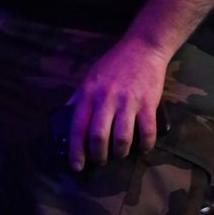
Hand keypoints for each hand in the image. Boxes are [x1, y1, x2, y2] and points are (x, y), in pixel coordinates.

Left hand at [66, 36, 168, 170]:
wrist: (142, 48)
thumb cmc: (114, 64)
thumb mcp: (90, 76)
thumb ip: (79, 96)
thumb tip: (65, 116)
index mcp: (89, 92)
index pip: (78, 126)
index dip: (76, 150)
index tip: (76, 166)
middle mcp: (106, 98)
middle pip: (98, 136)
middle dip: (98, 156)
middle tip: (100, 161)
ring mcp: (128, 101)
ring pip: (122, 138)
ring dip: (119, 153)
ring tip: (119, 154)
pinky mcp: (148, 103)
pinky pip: (147, 132)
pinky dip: (145, 145)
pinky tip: (143, 148)